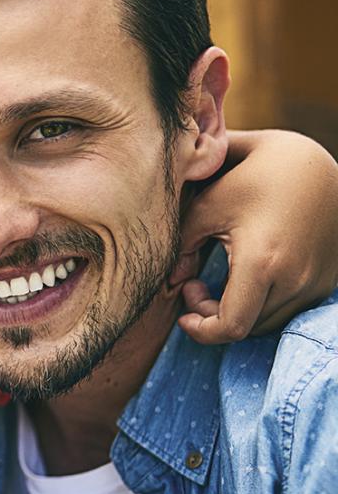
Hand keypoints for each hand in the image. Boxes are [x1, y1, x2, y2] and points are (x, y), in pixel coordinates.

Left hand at [175, 129, 337, 343]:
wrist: (318, 163)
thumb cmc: (257, 175)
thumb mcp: (209, 202)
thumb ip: (181, 245)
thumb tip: (171, 282)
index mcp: (262, 262)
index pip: (231, 327)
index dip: (201, 331)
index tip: (183, 310)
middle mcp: (296, 280)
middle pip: (247, 329)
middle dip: (212, 316)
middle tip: (194, 283)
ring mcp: (316, 282)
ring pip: (268, 322)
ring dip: (238, 310)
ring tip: (222, 274)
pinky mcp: (327, 280)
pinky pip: (289, 309)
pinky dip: (262, 303)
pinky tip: (249, 273)